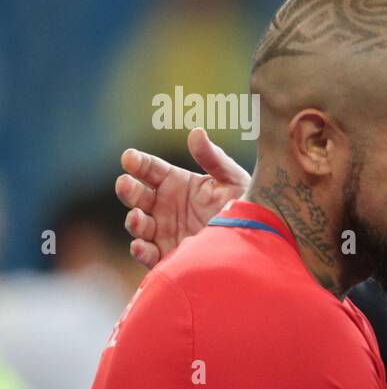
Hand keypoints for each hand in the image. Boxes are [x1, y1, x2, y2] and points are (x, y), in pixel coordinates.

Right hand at [115, 127, 250, 266]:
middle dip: (128, 189)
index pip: (150, 169)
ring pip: (138, 224)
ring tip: (138, 216)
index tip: (130, 157)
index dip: (138, 162)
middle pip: (137, 195)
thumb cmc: (246, 206)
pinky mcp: (168, 256)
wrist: (258, 241)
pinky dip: (140, 251)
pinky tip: (139, 245)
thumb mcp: (233, 180)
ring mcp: (164, 231)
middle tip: (126, 183)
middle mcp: (165, 206)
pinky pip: (148, 255)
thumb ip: (214, 158)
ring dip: (134, 220)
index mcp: (177, 183)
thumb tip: (196, 132)